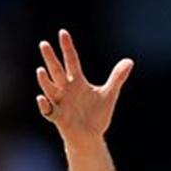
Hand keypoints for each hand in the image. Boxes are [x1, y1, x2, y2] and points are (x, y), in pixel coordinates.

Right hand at [35, 29, 132, 144]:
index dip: (67, 48)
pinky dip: (44, 105)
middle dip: (50, 59)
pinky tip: (42, 99)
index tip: (63, 33)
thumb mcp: (109, 95)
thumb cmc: (96, 115)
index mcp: (76, 81)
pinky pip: (48, 110)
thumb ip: (117, 78)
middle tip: (44, 44)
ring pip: (49, 89)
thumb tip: (129, 61)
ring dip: (44, 81)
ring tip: (41, 70)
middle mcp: (65, 89)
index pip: (71, 61)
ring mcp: (60, 102)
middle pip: (56, 71)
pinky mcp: (57, 117)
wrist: (91, 137)